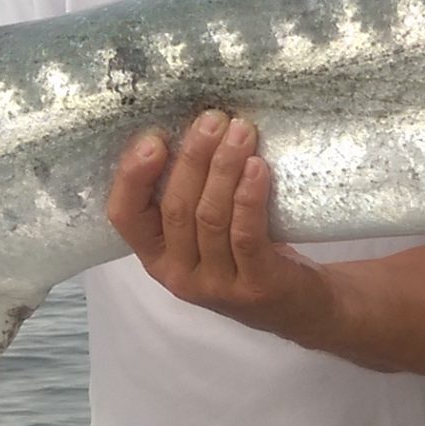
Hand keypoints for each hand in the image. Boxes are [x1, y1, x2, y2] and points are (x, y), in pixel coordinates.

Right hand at [108, 112, 335, 340]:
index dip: (132, 176)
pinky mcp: (255, 286)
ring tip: (241, 131)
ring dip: (224, 168)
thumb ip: (192, 193)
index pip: (124, 216)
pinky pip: (246, 235)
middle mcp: (178, 274)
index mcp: (156, 256)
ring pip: (210, 217)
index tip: (153, 138)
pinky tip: (258, 167)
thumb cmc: (250, 254)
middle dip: (193, 157)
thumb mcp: (208, 230)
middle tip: (214, 119)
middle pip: (176, 208)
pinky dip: (249, 197)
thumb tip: (194, 127)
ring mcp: (216, 285)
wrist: (301, 306)